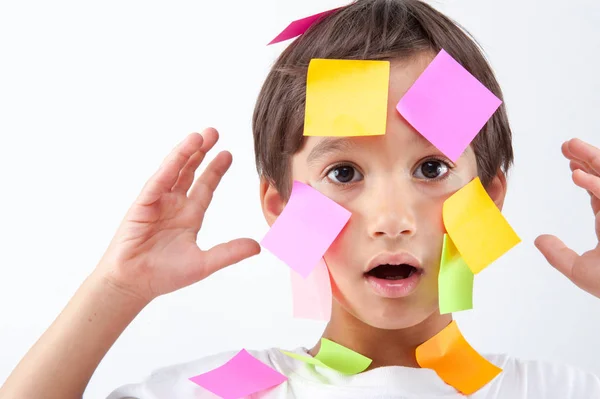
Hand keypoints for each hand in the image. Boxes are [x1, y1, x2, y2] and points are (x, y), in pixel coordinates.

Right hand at [97, 128, 260, 302]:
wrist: (133, 284)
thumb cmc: (164, 275)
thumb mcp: (203, 263)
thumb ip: (229, 252)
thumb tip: (258, 247)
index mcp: (190, 217)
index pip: (205, 187)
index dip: (216, 170)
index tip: (228, 154)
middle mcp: (174, 205)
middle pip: (190, 172)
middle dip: (202, 153)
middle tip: (214, 133)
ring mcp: (158, 202)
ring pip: (174, 171)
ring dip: (186, 152)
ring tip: (200, 135)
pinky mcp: (143, 204)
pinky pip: (159, 181)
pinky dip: (170, 165)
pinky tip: (182, 151)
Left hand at [535, 138, 599, 297]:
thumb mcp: (580, 270)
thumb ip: (558, 255)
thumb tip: (539, 240)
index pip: (599, 193)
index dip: (585, 176)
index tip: (571, 164)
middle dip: (586, 158)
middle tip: (566, 145)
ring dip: (592, 159)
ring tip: (570, 146)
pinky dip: (596, 184)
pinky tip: (576, 175)